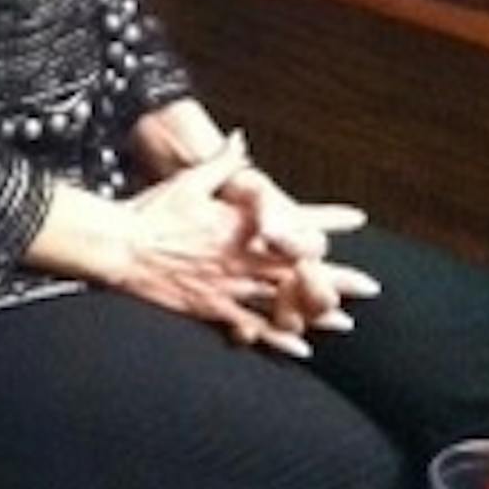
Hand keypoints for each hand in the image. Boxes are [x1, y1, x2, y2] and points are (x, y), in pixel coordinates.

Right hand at [33, 140, 370, 360]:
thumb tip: (241, 138)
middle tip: (369, 287)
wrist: (119, 245)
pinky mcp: (212, 308)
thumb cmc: (153, 211)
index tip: (358, 219)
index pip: (294, 221)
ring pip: (282, 303)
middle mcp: (241, 257)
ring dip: (317, 314)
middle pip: (299, 271)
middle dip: (336, 279)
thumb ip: (221, 161)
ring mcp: (228, 285)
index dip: (328, 220)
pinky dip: (278, 340)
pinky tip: (301, 350)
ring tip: (345, 323)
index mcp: (240, 224)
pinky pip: (252, 327)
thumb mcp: (189, 180)